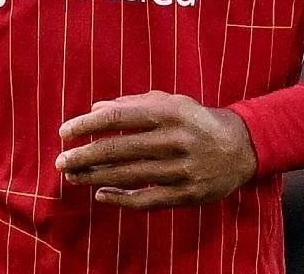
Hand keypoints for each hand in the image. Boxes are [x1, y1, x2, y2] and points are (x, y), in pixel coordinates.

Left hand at [55, 90, 256, 209]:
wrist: (241, 147)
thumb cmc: (196, 121)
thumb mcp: (171, 103)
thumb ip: (133, 103)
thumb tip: (95, 109)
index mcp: (169, 112)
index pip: (118, 117)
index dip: (87, 125)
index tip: (64, 132)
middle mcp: (175, 139)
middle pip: (119, 149)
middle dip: (85, 156)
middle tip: (61, 161)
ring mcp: (182, 169)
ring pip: (129, 176)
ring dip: (96, 177)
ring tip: (74, 176)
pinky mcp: (187, 194)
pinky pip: (147, 200)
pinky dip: (121, 199)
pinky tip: (101, 194)